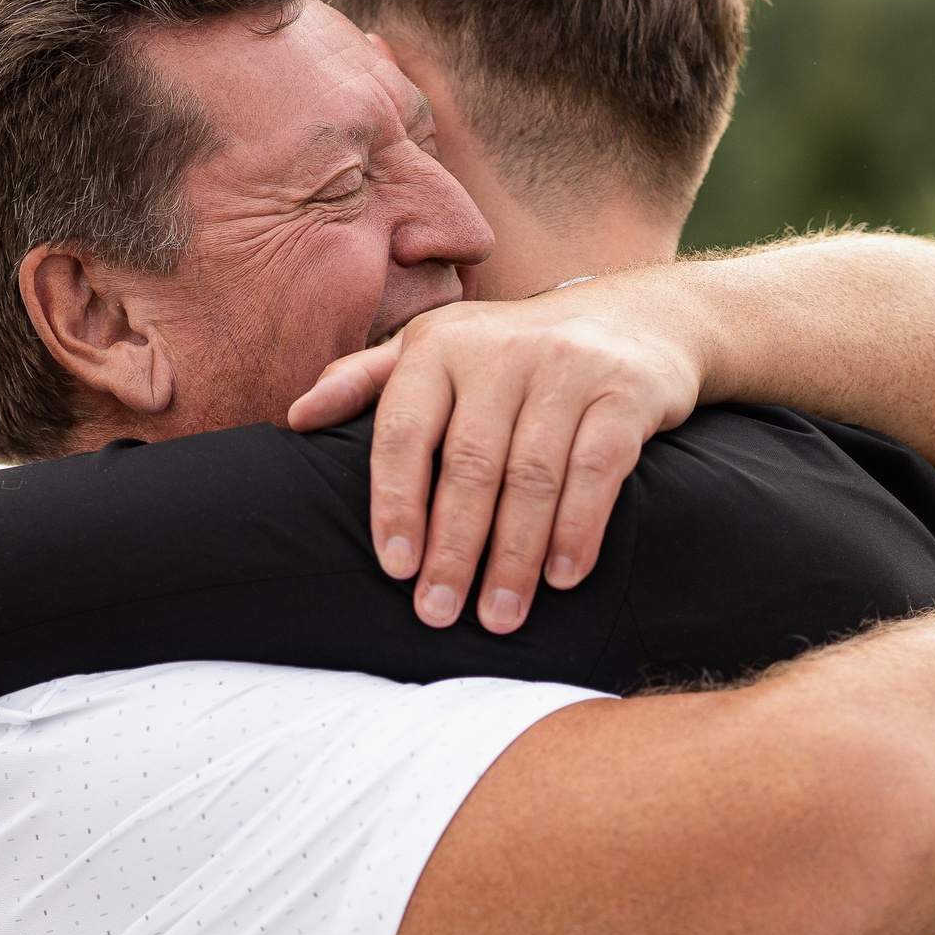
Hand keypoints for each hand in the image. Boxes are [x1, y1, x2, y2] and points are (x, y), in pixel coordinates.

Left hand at [287, 287, 704, 632]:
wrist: (637, 318)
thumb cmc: (515, 352)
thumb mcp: (438, 349)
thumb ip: (367, 382)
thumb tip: (296, 417)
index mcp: (439, 346)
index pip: (404, 431)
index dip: (396, 503)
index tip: (396, 569)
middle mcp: (499, 350)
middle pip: (469, 464)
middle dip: (453, 549)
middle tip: (438, 614)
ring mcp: (566, 368)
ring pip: (532, 476)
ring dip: (513, 557)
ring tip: (499, 615)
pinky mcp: (625, 391)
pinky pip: (597, 470)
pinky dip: (577, 529)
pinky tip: (562, 577)